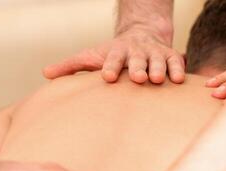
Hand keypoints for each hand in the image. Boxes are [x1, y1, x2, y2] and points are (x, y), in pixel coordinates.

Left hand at [43, 27, 184, 83]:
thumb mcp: (91, 56)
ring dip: (158, 68)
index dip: (111, 67)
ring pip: (158, 60)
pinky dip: (178, 69)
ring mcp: (154, 53)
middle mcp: (136, 51)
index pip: (112, 59)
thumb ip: (71, 66)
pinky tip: (179, 80)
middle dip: (138, 67)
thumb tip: (45, 73)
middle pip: (136, 59)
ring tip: (158, 79)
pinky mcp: (170, 56)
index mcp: (116, 52)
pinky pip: (176, 62)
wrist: (140, 36)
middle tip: (138, 78)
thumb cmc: (112, 54)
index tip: (107, 77)